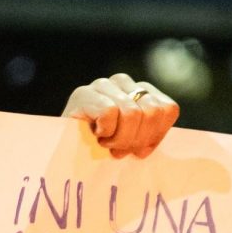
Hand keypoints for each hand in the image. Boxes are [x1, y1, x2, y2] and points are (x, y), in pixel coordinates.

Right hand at [64, 72, 178, 158]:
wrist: (63, 151)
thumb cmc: (101, 147)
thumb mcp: (133, 140)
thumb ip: (149, 134)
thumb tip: (146, 147)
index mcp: (140, 89)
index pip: (168, 109)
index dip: (156, 135)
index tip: (137, 149)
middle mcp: (122, 81)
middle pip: (151, 112)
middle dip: (136, 139)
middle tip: (118, 150)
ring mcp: (102, 85)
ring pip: (132, 113)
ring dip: (119, 138)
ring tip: (106, 143)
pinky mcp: (84, 94)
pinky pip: (110, 113)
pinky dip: (105, 131)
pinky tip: (94, 134)